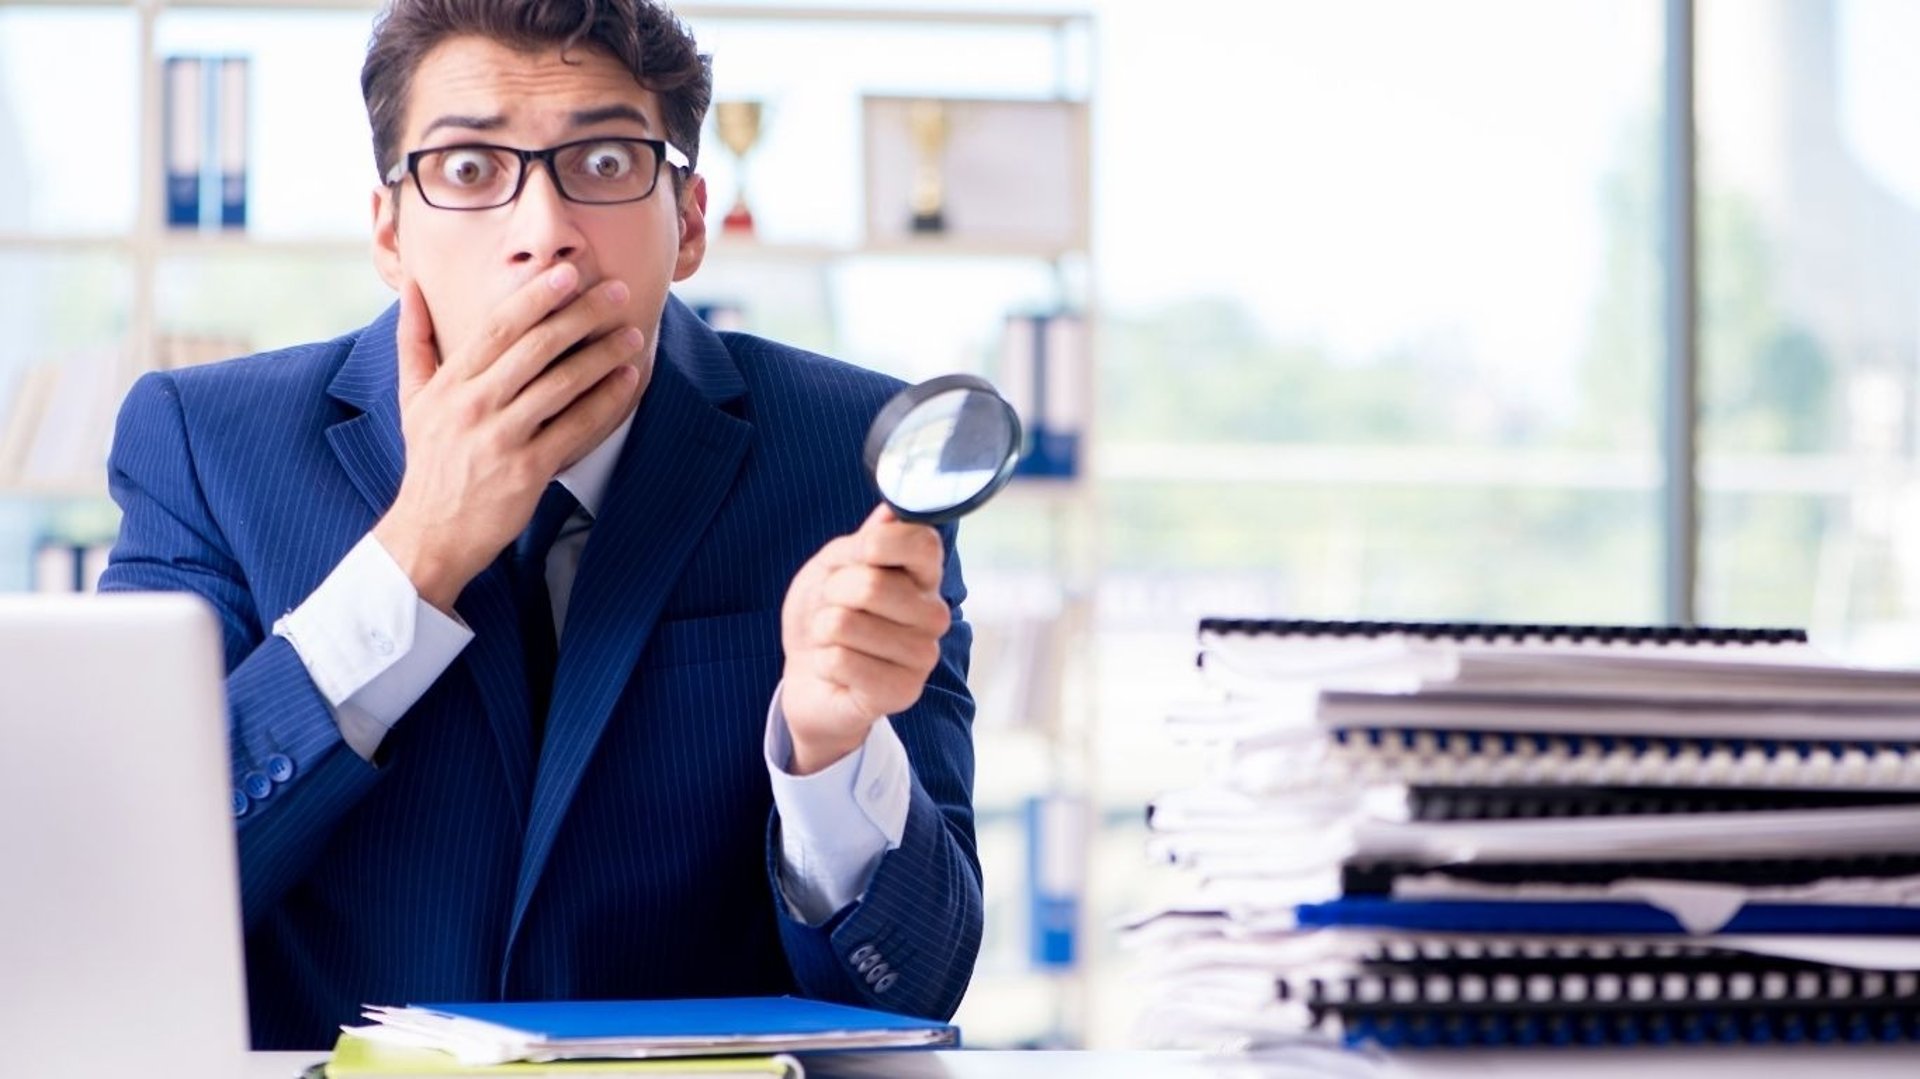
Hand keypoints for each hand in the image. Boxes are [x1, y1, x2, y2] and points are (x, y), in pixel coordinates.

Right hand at [373, 264, 650, 610]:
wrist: (430, 533)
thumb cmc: (429, 461)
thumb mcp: (412, 399)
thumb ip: (414, 340)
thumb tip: (411, 286)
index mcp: (450, 383)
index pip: (497, 328)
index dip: (535, 297)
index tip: (567, 273)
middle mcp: (473, 405)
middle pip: (535, 347)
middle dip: (581, 315)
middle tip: (617, 292)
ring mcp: (500, 437)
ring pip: (560, 383)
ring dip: (601, 355)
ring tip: (632, 335)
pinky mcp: (526, 470)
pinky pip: (574, 427)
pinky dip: (604, 401)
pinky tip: (627, 381)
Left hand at [780, 505, 951, 774]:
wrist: (810, 677)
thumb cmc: (826, 616)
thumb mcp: (834, 566)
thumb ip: (864, 541)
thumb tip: (891, 511)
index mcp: (924, 577)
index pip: (923, 542)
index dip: (878, 544)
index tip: (858, 554)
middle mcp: (933, 615)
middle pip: (871, 584)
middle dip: (831, 593)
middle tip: (833, 608)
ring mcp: (922, 656)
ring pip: (846, 624)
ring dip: (822, 631)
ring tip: (833, 642)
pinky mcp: (902, 692)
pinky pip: (840, 660)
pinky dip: (823, 662)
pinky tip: (836, 670)